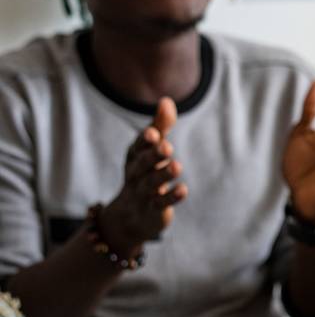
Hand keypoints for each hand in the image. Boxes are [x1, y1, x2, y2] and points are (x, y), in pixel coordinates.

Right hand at [99, 98, 187, 254]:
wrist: (130, 215)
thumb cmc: (144, 172)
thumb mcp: (150, 149)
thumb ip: (160, 126)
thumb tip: (167, 100)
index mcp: (135, 156)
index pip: (138, 146)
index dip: (145, 140)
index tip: (154, 133)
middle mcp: (136, 174)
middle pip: (143, 164)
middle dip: (153, 155)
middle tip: (167, 147)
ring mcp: (143, 193)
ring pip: (152, 183)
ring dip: (163, 175)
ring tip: (177, 166)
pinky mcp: (153, 210)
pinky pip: (161, 204)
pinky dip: (171, 197)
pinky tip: (183, 190)